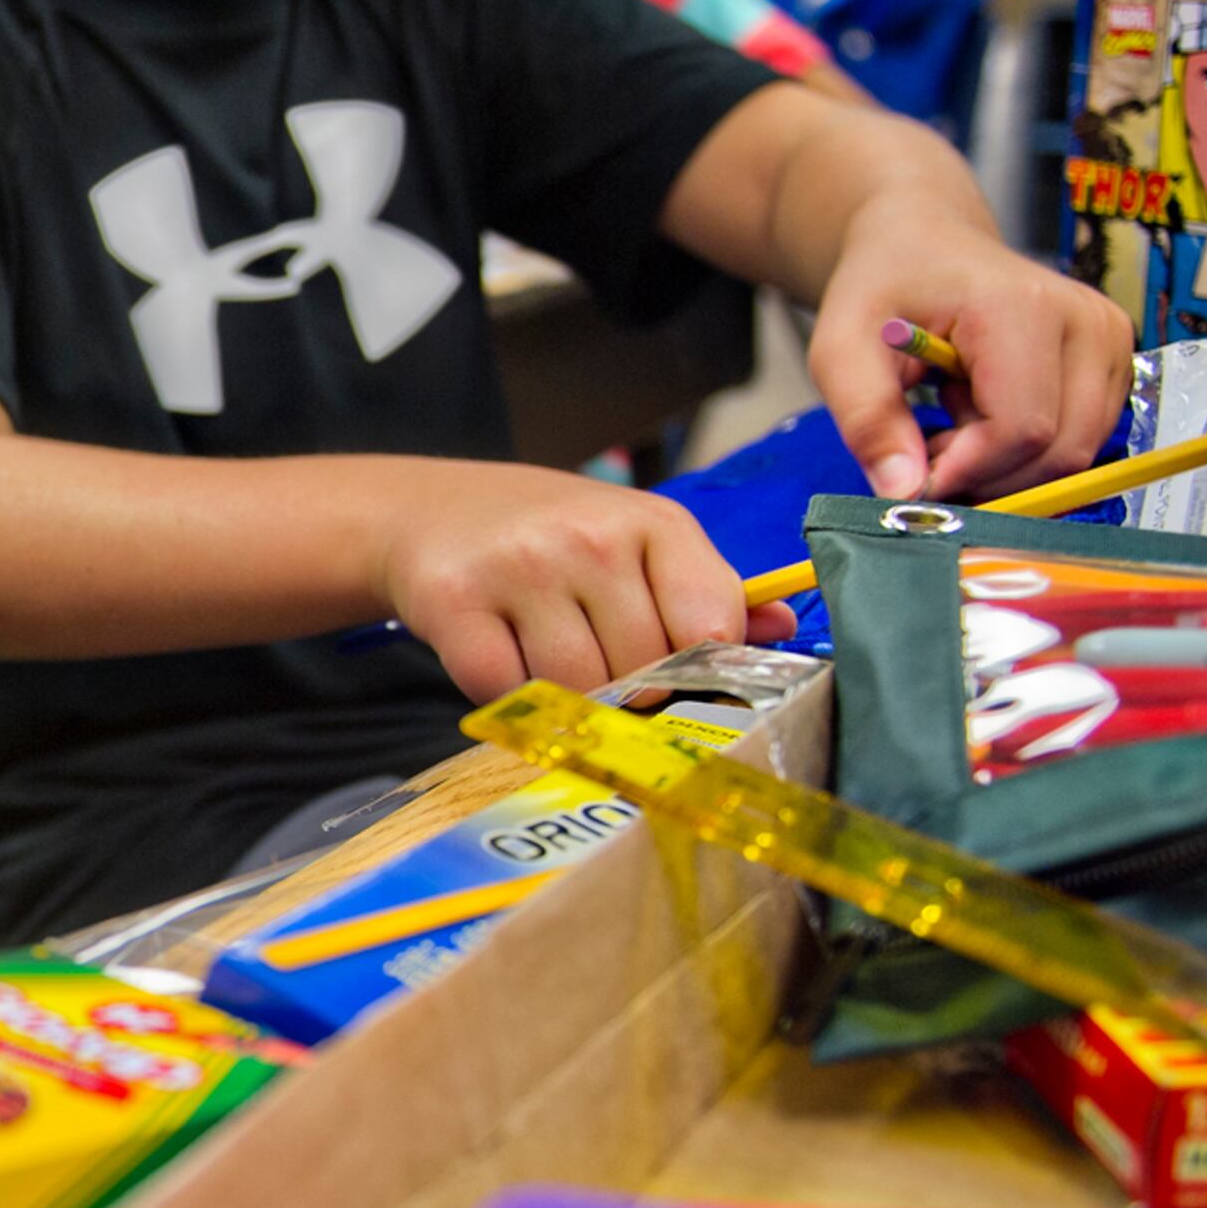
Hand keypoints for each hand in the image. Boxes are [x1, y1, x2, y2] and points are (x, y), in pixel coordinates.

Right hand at [381, 467, 795, 700]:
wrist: (427, 509)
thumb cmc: (550, 537)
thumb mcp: (636, 544)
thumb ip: (706, 591)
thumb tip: (779, 632)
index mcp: (654, 522)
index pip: (711, 628)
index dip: (697, 669)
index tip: (670, 673)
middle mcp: (589, 537)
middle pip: (643, 672)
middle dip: (624, 689)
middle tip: (594, 666)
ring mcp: (519, 567)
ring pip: (576, 690)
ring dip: (564, 698)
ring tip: (546, 658)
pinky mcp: (454, 602)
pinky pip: (506, 692)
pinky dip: (506, 695)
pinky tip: (501, 657)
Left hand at [809, 191, 1133, 502]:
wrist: (922, 240)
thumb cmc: (883, 286)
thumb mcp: (840, 348)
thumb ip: (868, 420)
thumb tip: (903, 493)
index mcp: (1023, 306)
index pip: (1020, 429)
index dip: (967, 470)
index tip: (915, 474)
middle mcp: (1086, 320)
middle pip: (1058, 450)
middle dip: (986, 474)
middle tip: (927, 445)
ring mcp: (1110, 340)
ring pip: (1073, 454)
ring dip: (1004, 464)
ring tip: (952, 418)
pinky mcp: (1115, 361)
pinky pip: (1079, 440)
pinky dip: (1026, 450)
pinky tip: (983, 413)